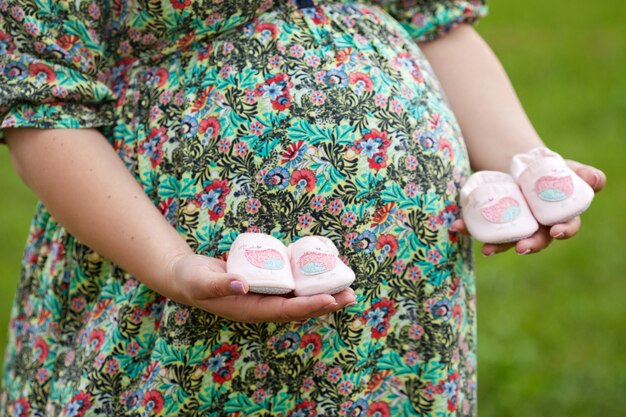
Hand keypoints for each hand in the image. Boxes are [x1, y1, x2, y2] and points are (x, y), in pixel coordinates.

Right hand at [166, 253, 356, 321]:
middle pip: (299, 307)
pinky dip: (308, 279)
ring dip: (323, 292)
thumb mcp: (201, 281)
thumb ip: (219, 283)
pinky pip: (291, 284)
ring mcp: (265, 295)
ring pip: (299, 297)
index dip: (309, 306)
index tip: (330, 299)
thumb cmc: (191, 280)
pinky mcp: (266, 283)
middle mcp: (261, 305)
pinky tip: (323, 272)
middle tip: (351, 294)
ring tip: (347, 286)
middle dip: (326, 302)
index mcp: (249, 310)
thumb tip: (242, 283)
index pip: (285, 311)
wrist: (186, 276)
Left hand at [452, 160, 606, 255]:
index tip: (555, 231)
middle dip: (528, 246)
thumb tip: (596, 179)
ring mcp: (513, 227)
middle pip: (535, 241)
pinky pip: (480, 228)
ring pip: (506, 240)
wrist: (522, 167)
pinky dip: (468, 228)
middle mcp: (536, 227)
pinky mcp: (492, 222)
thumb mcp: (567, 168)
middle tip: (521, 248)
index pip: (564, 228)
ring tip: (486, 248)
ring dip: (496, 245)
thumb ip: (582, 174)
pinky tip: (457, 227)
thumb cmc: (552, 170)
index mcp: (558, 217)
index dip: (562, 232)